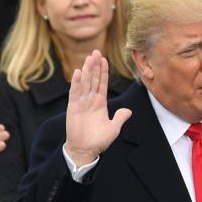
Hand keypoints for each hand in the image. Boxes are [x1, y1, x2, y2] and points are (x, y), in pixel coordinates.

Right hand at [64, 50, 131, 166]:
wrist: (85, 150)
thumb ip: (120, 118)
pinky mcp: (73, 108)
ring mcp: (81, 103)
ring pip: (85, 83)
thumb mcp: (114, 128)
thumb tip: (128, 111)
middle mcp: (90, 100)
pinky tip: (78, 73)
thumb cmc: (99, 140)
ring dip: (87, 70)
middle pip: (93, 79)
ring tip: (89, 58)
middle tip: (96, 51)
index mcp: (100, 103)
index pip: (102, 83)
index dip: (103, 71)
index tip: (104, 59)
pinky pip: (75, 93)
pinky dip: (77, 83)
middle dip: (95, 66)